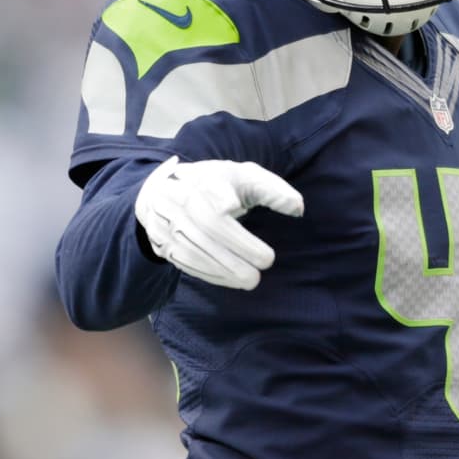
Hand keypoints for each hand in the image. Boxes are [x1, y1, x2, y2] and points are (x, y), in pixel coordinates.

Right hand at [134, 156, 303, 288]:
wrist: (164, 193)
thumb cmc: (217, 185)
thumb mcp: (244, 177)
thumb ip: (272, 189)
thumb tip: (298, 208)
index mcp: (202, 178)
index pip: (211, 187)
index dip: (218, 195)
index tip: (231, 206)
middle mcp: (178, 198)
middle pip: (206, 223)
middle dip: (236, 245)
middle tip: (266, 262)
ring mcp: (165, 222)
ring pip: (193, 247)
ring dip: (224, 267)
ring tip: (251, 280)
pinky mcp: (161, 243)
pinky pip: (184, 262)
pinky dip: (210, 273)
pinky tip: (231, 280)